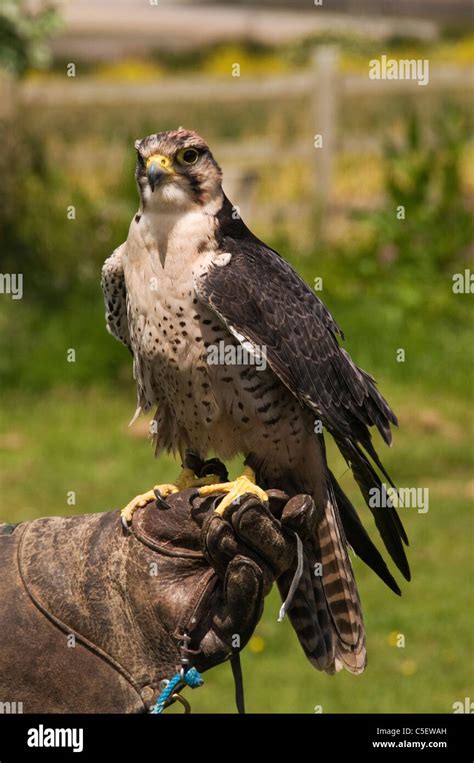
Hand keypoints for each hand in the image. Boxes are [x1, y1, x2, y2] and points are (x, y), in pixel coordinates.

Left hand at [130, 474, 315, 711]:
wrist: (107, 569)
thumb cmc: (148, 530)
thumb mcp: (190, 502)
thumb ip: (227, 492)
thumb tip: (258, 479)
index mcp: (248, 533)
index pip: (285, 524)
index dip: (296, 514)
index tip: (292, 505)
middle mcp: (249, 564)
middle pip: (281, 549)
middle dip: (265, 528)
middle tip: (239, 511)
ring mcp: (238, 598)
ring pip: (266, 575)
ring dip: (250, 549)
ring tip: (219, 533)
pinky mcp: (221, 633)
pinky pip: (244, 613)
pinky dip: (246, 586)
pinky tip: (239, 565)